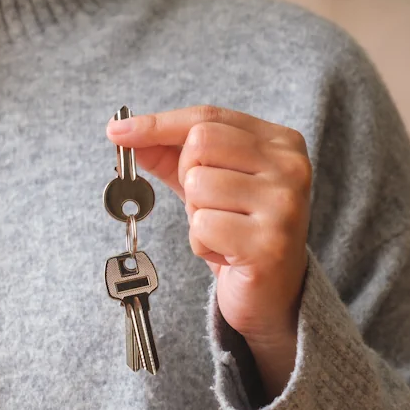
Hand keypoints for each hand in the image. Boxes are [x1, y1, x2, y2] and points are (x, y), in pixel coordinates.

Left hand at [107, 105, 311, 398]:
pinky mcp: (269, 242)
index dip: (158, 124)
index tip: (118, 131)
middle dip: (186, 176)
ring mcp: (284, 204)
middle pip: (200, 144)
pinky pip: (202, 226)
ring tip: (223, 230)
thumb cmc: (240, 230)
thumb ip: (170, 155)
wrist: (273, 292)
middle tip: (208, 205)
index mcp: (282, 142)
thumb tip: (125, 133)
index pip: (208, 118)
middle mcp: (291, 167)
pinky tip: (227, 252)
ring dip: (196, 215)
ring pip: (198, 186)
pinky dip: (202, 243)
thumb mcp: (208, 183)